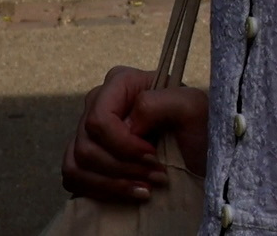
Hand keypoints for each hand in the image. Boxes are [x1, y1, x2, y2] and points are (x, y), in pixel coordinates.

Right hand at [65, 65, 206, 204]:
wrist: (203, 156)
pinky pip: (73, 176)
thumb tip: (127, 123)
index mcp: (121, 83)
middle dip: (122, 167)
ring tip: (145, 188)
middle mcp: (99, 103)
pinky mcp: (88, 158)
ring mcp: (90, 131)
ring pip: (77, 164)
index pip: (99, 119)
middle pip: (87, 145)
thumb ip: (158, 102)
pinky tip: (128, 192)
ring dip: (112, 183)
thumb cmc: (200, 128)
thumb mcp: (192, 108)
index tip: (153, 156)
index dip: (122, 145)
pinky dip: (98, 191)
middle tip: (156, 176)